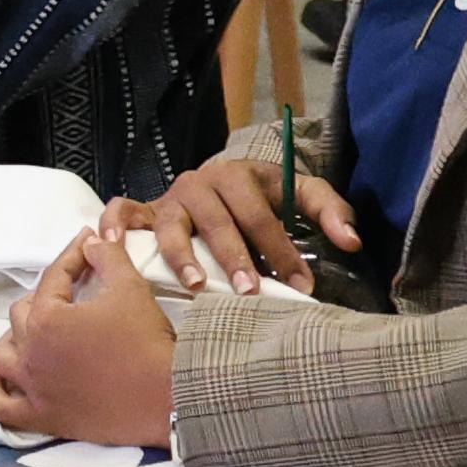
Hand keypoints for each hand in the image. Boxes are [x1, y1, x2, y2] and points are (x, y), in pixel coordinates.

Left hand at [0, 227, 182, 447]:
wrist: (170, 398)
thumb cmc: (148, 342)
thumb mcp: (130, 288)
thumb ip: (107, 257)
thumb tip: (91, 240)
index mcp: (46, 319)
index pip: (51, 279)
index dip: (71, 258)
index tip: (84, 246)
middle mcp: (29, 353)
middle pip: (21, 315)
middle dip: (43, 299)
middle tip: (66, 295)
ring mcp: (32, 388)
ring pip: (2, 357)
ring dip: (14, 341)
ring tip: (34, 334)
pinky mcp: (43, 417)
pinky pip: (1, 408)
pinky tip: (2, 382)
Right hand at [114, 151, 341, 296]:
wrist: (222, 183)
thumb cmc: (264, 197)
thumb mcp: (300, 194)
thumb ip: (330, 211)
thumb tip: (353, 241)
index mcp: (240, 175)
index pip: (262, 216)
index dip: (282, 250)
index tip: (301, 284)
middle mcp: (201, 182)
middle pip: (218, 222)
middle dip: (236, 259)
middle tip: (250, 292)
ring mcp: (170, 197)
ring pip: (172, 225)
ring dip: (184, 256)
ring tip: (199, 285)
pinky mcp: (146, 209)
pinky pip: (122, 211)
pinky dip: (114, 224)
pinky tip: (113, 246)